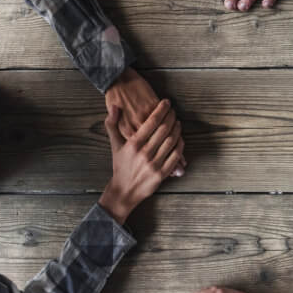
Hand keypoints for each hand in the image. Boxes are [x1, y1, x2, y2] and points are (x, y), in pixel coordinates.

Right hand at [98, 98, 183, 222]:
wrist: (124, 190)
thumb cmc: (120, 165)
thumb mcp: (114, 145)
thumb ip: (112, 124)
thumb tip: (115, 106)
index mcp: (133, 144)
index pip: (151, 122)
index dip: (161, 110)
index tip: (166, 102)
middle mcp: (144, 153)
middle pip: (164, 129)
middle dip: (171, 117)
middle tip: (173, 111)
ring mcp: (154, 163)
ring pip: (171, 141)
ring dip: (177, 129)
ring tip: (177, 122)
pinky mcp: (162, 173)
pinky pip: (176, 155)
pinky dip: (180, 145)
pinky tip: (180, 138)